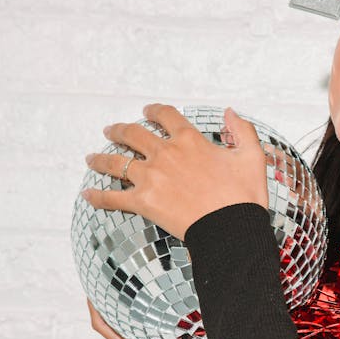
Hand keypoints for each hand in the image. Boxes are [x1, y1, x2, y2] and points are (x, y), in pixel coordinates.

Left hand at [81, 104, 268, 240]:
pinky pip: (113, 197)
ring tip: (91, 157)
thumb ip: (243, 130)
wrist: (230, 228)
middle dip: (119, 130)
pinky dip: (98, 196)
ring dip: (101, 157)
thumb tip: (229, 112)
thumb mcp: (252, 157)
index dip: (155, 110)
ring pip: (116, 161)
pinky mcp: (143, 201)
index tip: (148, 111)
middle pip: (134, 134)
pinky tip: (88, 194)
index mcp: (189, 140)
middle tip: (111, 130)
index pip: (166, 116)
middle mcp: (165, 154)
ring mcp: (151, 177)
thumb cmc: (243, 197)